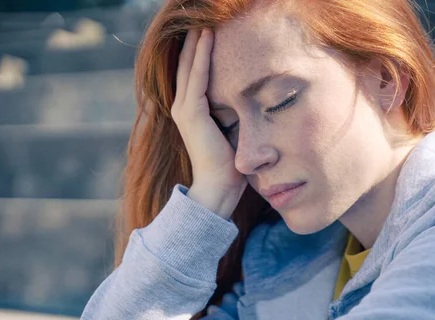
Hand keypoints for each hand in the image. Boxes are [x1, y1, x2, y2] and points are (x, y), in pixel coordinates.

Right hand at [171, 28, 247, 217]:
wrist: (219, 187)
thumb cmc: (229, 165)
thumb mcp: (231, 131)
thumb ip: (233, 112)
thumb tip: (251, 98)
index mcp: (191, 111)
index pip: (193, 72)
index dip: (200, 50)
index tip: (210, 29)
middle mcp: (183, 106)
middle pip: (187, 63)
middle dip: (195, 39)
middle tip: (201, 16)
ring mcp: (185, 109)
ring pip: (190, 65)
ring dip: (197, 40)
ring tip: (204, 18)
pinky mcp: (191, 113)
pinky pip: (197, 76)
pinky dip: (202, 55)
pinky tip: (208, 35)